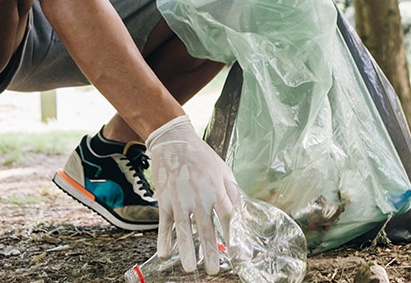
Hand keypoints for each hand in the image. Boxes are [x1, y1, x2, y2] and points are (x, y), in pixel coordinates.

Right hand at [147, 115, 239, 274]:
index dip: (232, 236)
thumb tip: (245, 217)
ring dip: (187, 250)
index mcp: (216, 189)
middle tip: (212, 270)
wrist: (174, 141)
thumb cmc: (202, 157)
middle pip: (206, 228)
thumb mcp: (224, 172)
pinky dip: (164, 238)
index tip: (236, 254)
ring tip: (189, 269)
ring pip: (184, 229)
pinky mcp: (165, 199)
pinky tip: (165, 254)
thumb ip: (234, 195)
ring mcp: (180, 199)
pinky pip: (164, 222)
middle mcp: (199, 196)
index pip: (227, 217)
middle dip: (210, 251)